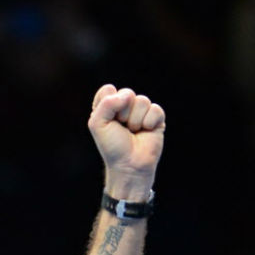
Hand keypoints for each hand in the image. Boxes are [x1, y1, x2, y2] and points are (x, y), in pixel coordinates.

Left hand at [88, 85, 164, 200]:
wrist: (129, 164)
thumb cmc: (112, 146)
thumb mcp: (98, 124)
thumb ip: (106, 103)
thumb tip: (127, 94)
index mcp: (108, 106)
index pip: (108, 90)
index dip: (108, 103)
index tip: (107, 120)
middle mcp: (124, 106)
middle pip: (127, 93)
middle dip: (123, 113)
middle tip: (122, 128)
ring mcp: (141, 111)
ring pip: (142, 100)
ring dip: (135, 120)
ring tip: (133, 131)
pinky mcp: (156, 117)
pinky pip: (155, 109)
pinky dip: (148, 123)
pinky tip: (146, 132)